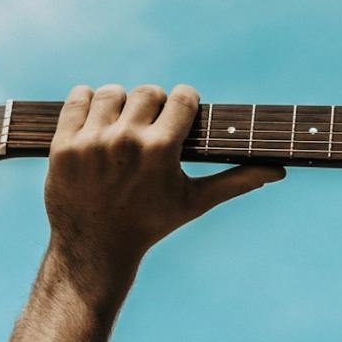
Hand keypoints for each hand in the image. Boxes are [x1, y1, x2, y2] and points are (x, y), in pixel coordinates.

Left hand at [44, 84, 282, 293]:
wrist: (95, 249)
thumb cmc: (150, 223)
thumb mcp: (194, 202)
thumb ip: (236, 181)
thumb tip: (279, 171)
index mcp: (160, 150)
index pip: (181, 96)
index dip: (184, 102)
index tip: (181, 112)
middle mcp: (126, 141)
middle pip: (148, 91)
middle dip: (153, 105)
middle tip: (151, 124)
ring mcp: (91, 142)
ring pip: (111, 92)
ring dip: (119, 104)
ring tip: (122, 124)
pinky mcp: (63, 145)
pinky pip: (77, 98)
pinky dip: (86, 102)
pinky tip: (96, 119)